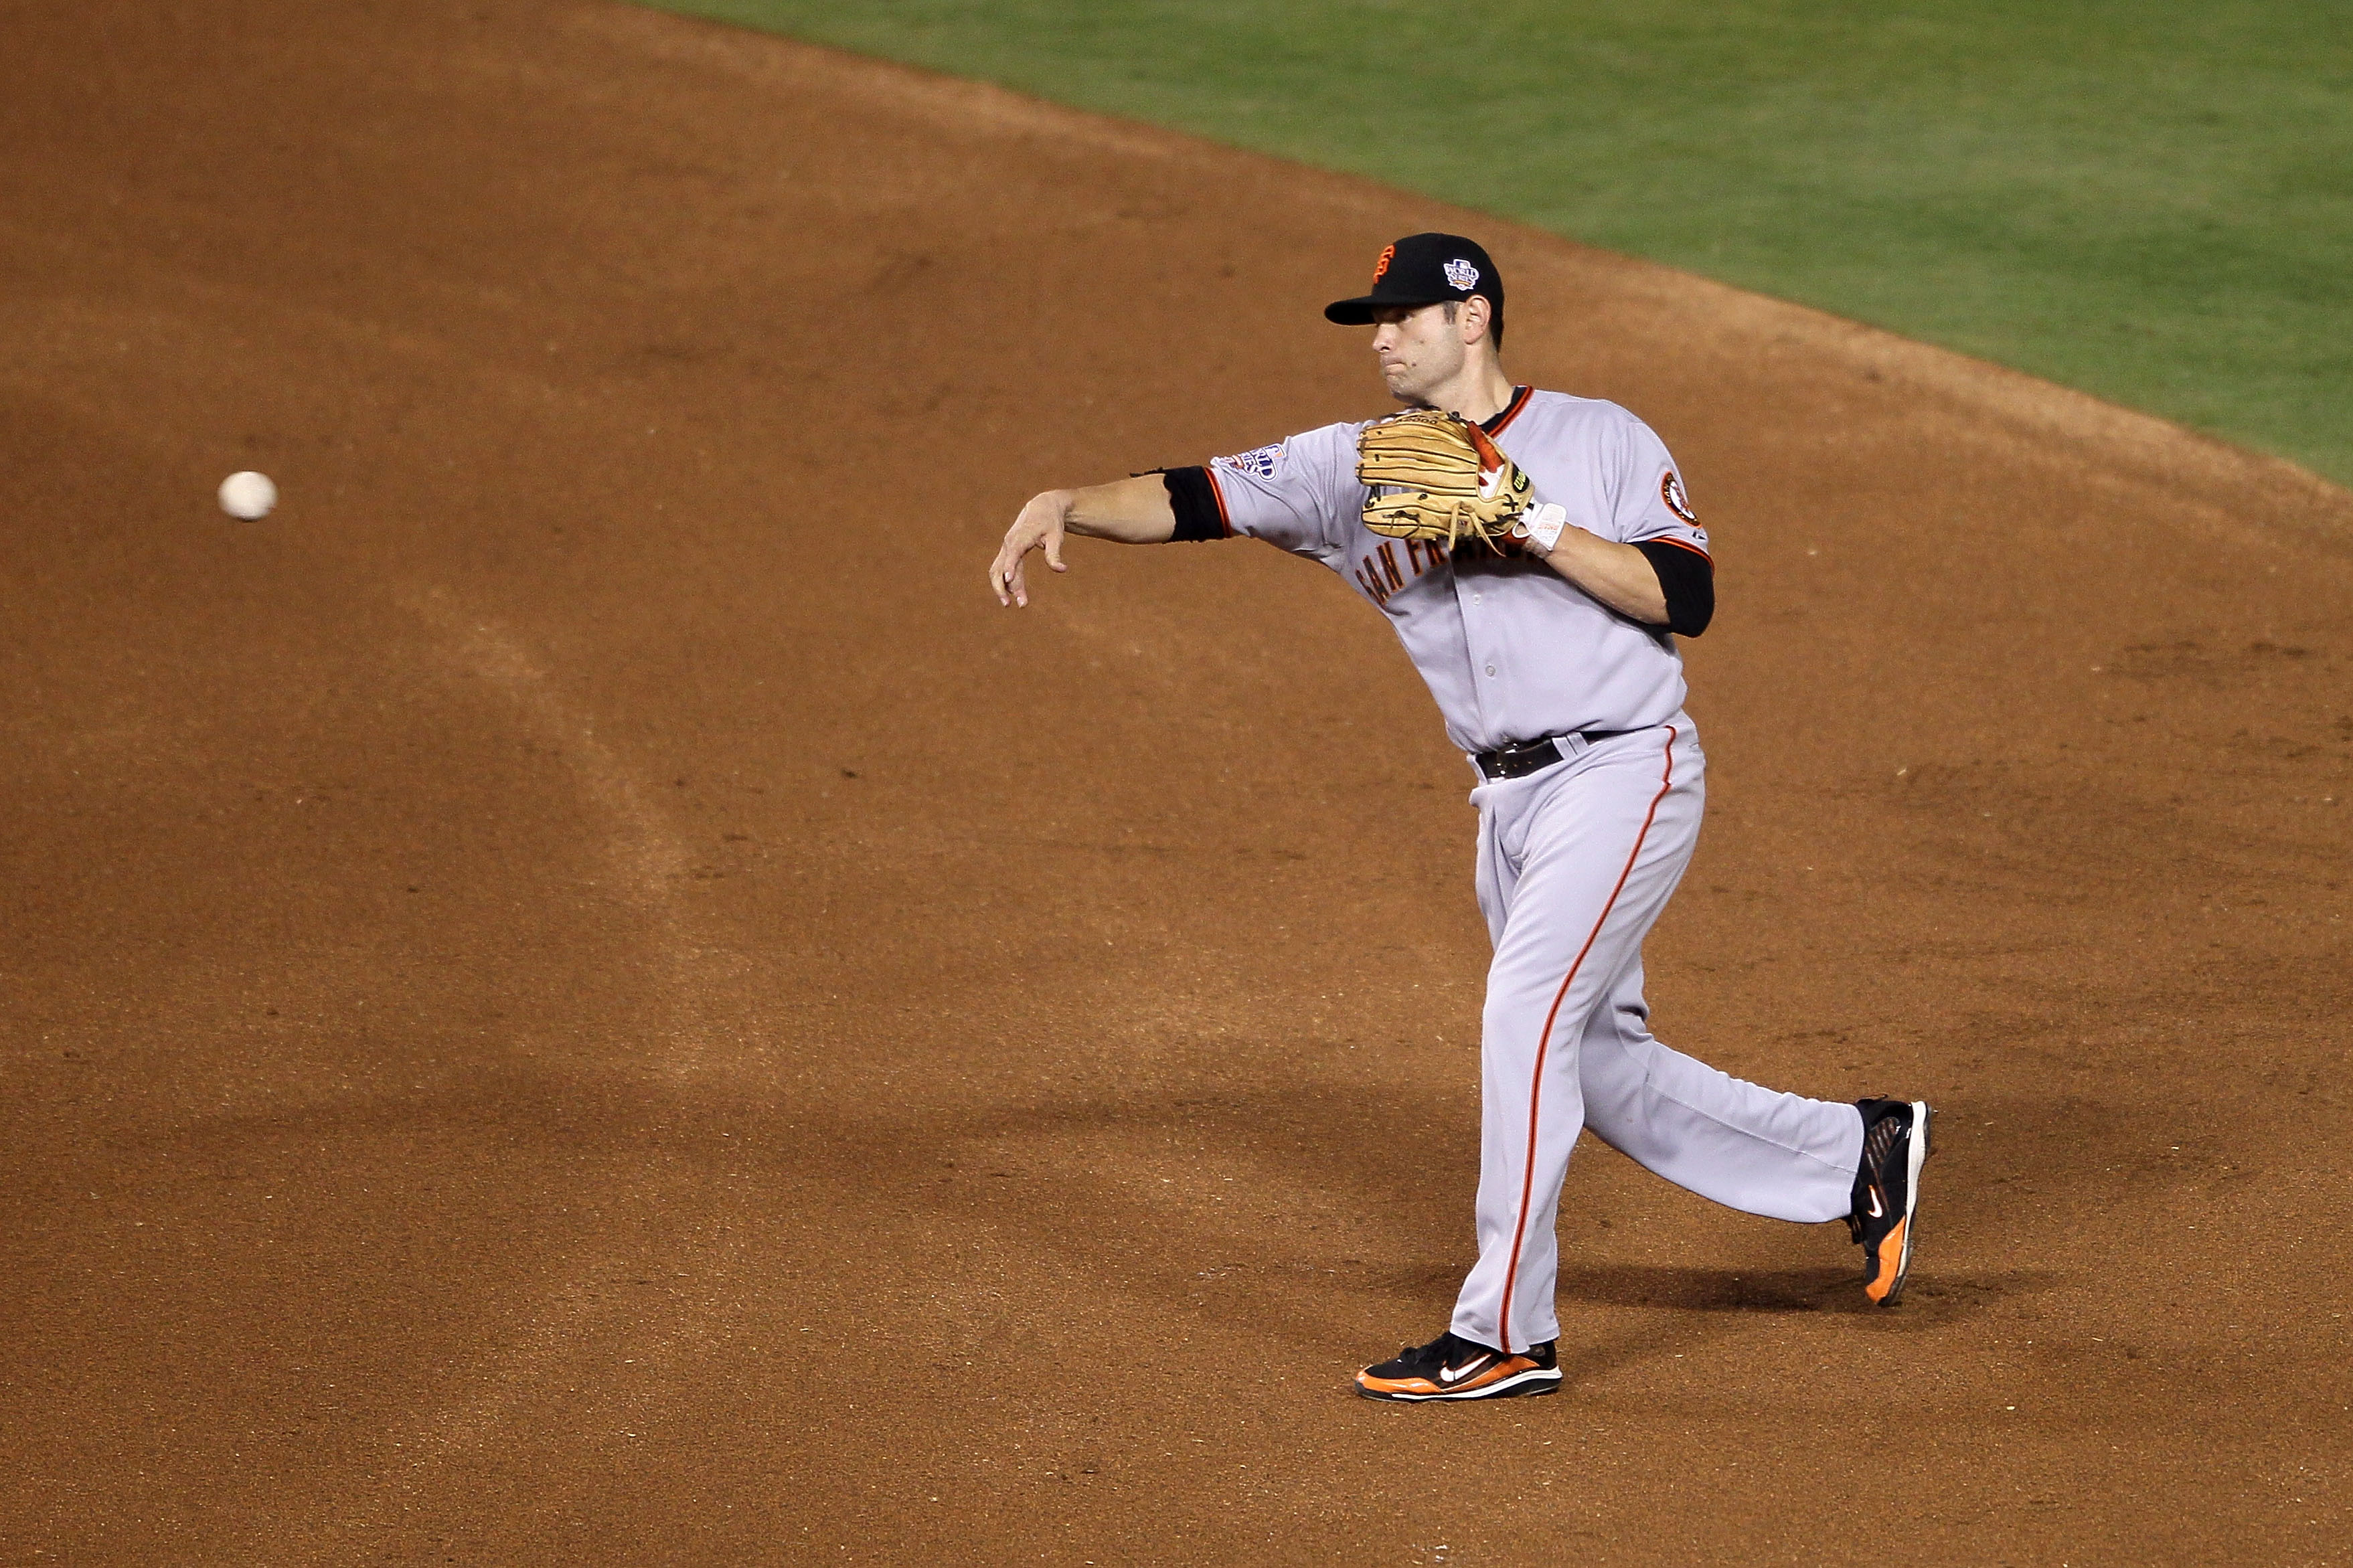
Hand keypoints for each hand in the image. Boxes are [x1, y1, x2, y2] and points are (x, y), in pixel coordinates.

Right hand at [990, 490, 1070, 606]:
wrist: (1042, 507)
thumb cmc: (1051, 522)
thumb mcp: (1056, 536)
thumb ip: (1055, 553)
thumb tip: (1062, 569)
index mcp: (1020, 538)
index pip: (1012, 554)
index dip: (1009, 567)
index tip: (1008, 581)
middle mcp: (1009, 543)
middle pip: (999, 567)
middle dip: (1005, 587)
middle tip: (1017, 604)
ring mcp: (1006, 548)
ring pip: (997, 571)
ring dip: (1003, 589)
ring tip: (1015, 604)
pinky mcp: (1007, 552)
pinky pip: (1001, 570)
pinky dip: (1005, 583)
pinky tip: (1014, 594)